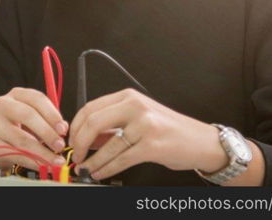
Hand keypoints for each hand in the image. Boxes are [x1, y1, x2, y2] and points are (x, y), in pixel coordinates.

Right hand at [0, 87, 69, 169]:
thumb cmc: (19, 127)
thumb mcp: (35, 118)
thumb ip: (49, 120)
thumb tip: (63, 128)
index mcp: (16, 94)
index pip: (36, 99)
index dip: (52, 114)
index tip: (63, 129)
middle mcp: (2, 105)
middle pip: (27, 115)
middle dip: (47, 132)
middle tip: (60, 145)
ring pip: (22, 139)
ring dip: (43, 152)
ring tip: (56, 160)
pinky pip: (16, 155)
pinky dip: (33, 162)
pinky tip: (44, 166)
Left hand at [69, 88, 228, 180]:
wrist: (200, 141)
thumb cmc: (168, 130)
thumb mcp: (137, 119)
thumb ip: (111, 126)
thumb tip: (84, 138)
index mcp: (128, 97)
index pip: (91, 107)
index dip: (76, 126)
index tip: (70, 139)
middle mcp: (135, 107)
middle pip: (93, 122)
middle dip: (78, 142)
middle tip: (75, 155)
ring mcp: (145, 125)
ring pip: (107, 145)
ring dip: (92, 161)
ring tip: (85, 169)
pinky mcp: (152, 145)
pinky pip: (121, 159)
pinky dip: (107, 168)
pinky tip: (101, 173)